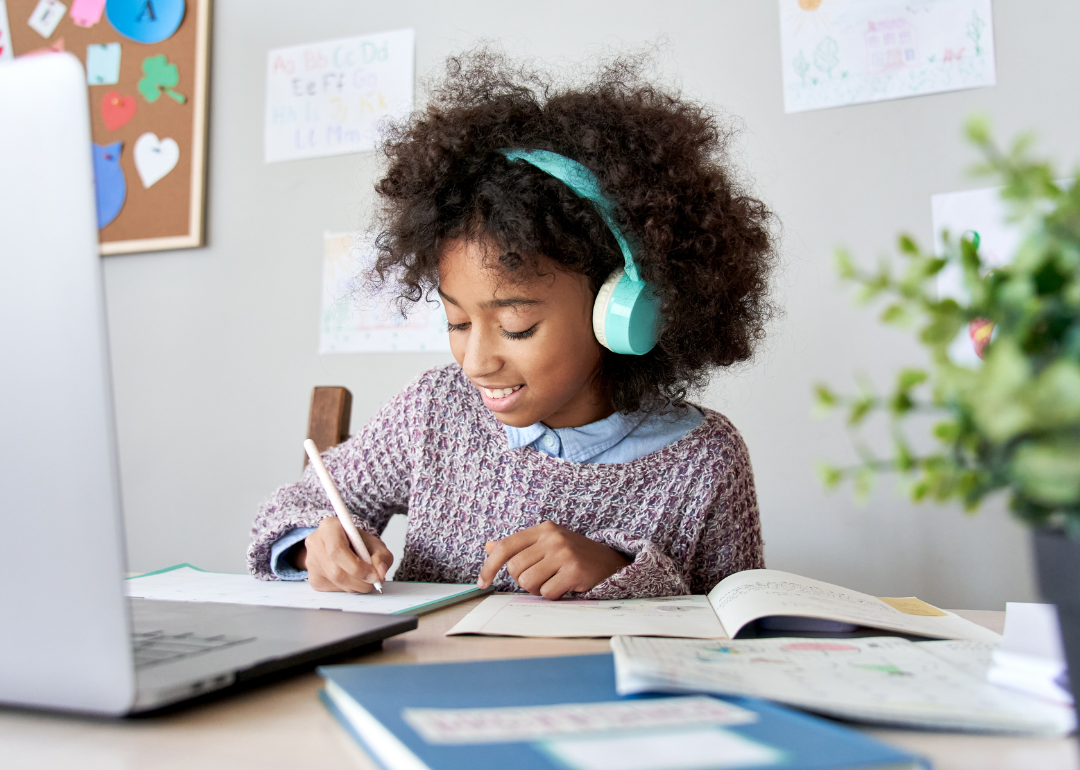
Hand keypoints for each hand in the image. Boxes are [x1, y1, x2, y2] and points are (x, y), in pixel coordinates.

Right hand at [293, 517, 392, 592]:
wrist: (341, 544)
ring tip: (367, 578)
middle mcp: (315, 544)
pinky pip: (334, 589)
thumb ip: (381, 555)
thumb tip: (380, 572)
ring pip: (336, 582)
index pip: (338, 551)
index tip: (374, 575)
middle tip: (375, 581)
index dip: (357, 567)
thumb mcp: (374, 542)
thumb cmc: (356, 541)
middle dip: (360, 580)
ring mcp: (312, 562)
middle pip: (336, 571)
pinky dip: (350, 587)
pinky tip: (354, 578)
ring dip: (357, 585)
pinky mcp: (314, 579)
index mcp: (329, 527)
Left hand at [477, 521, 629, 599]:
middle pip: (515, 569)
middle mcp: (553, 537)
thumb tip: (489, 547)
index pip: (506, 547)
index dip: (489, 566)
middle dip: (523, 581)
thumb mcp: (546, 544)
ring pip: (528, 582)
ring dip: (538, 589)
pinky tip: (565, 586)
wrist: (610, 562)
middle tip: (542, 578)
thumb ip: (519, 546)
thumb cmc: (573, 555)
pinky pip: (546, 593)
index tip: (482, 582)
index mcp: (543, 529)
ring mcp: (564, 553)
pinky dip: (553, 595)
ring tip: (554, 581)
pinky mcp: (574, 571)